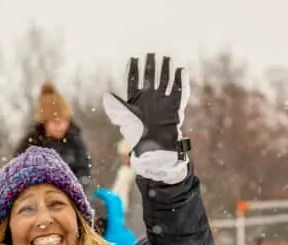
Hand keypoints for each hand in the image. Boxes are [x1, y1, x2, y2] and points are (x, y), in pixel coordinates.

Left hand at [103, 53, 190, 184]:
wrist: (154, 147)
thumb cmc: (137, 135)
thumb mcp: (123, 119)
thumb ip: (115, 106)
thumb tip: (106, 94)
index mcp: (136, 102)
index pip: (134, 82)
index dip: (133, 71)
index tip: (133, 59)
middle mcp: (149, 100)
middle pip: (150, 78)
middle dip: (150, 66)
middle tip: (150, 54)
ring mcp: (163, 102)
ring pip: (165, 81)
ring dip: (165, 70)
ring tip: (166, 58)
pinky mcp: (175, 107)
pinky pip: (179, 91)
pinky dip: (181, 81)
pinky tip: (180, 70)